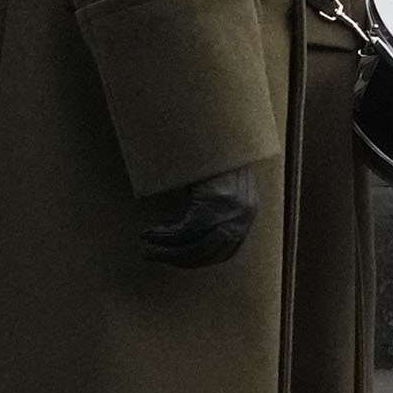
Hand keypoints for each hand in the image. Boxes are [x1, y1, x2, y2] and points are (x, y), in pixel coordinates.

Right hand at [138, 165, 260, 268]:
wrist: (217, 132)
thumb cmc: (213, 159)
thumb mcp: (219, 190)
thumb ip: (212, 212)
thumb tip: (185, 239)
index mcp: (247, 215)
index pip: (223, 254)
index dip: (196, 260)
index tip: (174, 259)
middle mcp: (242, 217)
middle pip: (207, 253)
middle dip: (177, 259)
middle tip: (151, 255)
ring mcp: (230, 212)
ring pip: (195, 246)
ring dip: (166, 251)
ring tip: (145, 248)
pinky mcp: (214, 204)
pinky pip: (186, 231)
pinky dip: (164, 236)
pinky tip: (148, 233)